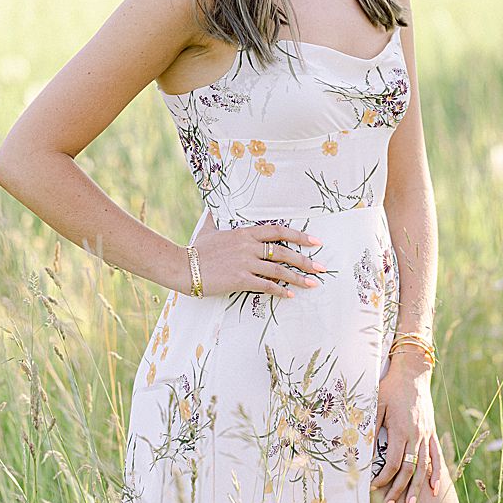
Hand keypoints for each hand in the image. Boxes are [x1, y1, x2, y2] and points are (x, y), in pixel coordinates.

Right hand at [187, 215, 325, 297]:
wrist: (181, 265)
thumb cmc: (195, 249)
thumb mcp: (209, 229)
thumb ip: (215, 218)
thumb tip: (212, 206)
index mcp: (245, 233)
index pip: (279, 231)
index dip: (299, 235)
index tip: (315, 241)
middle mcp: (249, 246)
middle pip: (284, 252)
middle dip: (306, 260)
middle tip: (322, 266)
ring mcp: (245, 263)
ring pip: (279, 270)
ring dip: (298, 277)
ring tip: (313, 283)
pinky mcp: (240, 279)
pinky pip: (265, 285)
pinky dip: (280, 290)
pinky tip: (290, 295)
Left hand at [370, 355, 442, 502]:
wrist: (413, 372)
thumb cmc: (390, 387)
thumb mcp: (376, 404)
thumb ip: (371, 427)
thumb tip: (363, 450)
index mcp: (401, 429)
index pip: (393, 463)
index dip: (384, 478)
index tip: (373, 487)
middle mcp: (416, 435)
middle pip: (409, 469)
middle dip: (399, 491)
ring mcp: (426, 434)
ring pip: (424, 466)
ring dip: (418, 488)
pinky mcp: (431, 431)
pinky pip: (435, 455)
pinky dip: (436, 472)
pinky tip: (434, 487)